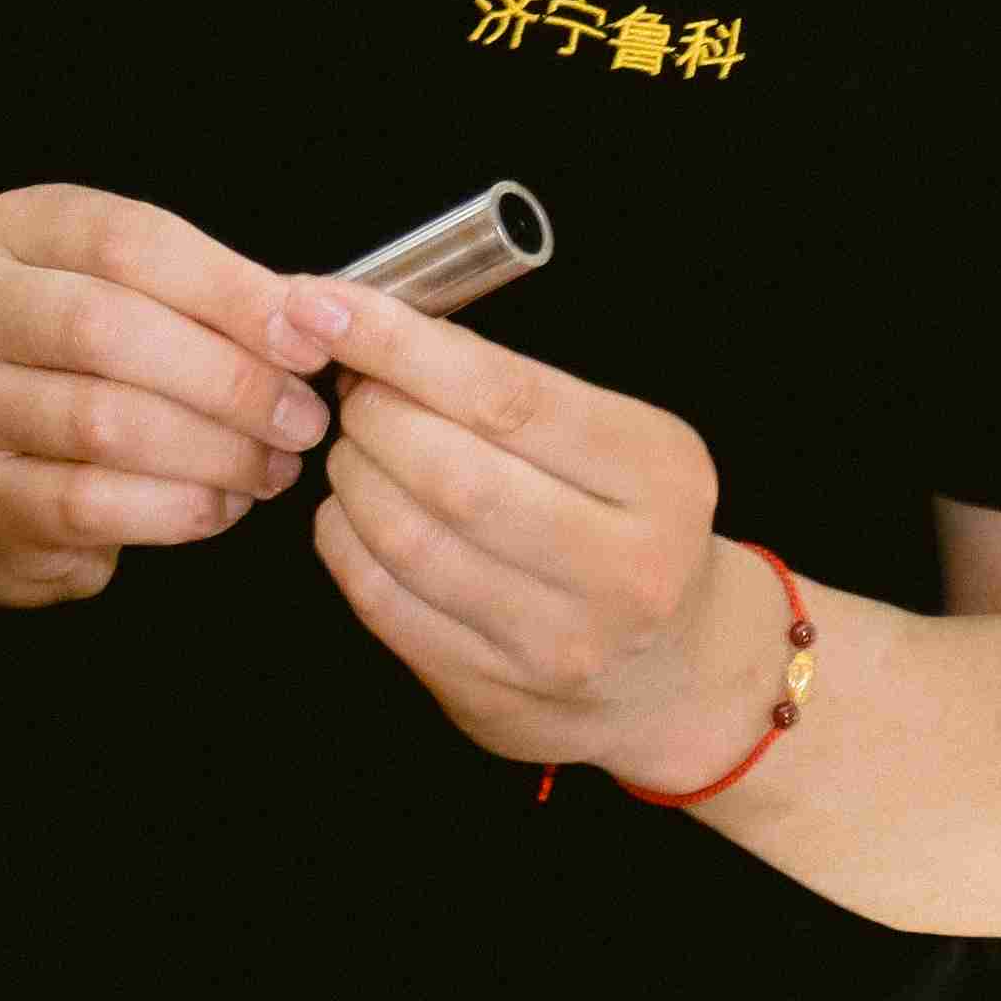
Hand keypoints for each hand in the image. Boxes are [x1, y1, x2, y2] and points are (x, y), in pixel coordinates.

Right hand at [0, 189, 326, 613]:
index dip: (230, 289)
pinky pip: (95, 503)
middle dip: (228, 377)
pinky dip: (180, 506)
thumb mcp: (139, 301)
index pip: (128, 241)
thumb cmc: (89, 368)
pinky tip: (226, 503)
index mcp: (14, 232)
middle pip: (109, 329)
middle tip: (304, 415)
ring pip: (105, 422)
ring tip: (276, 463)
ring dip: (215, 448)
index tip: (310, 335)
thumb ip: (217, 297)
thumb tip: (319, 314)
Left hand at [301, 283, 758, 782]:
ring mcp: (554, 643)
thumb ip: (517, 392)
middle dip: (372, 415)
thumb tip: (381, 331)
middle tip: (357, 392)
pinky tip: (354, 512)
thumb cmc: (632, 528)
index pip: (506, 396)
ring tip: (356, 448)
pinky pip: (382, 602)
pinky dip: (345, 540)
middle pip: (448, 473)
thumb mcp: (621, 441)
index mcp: (658, 477)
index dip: (400, 346)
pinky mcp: (492, 693)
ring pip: (406, 541)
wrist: (673, 672)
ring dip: (352, 476)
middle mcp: (619, 568)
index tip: (328, 307)